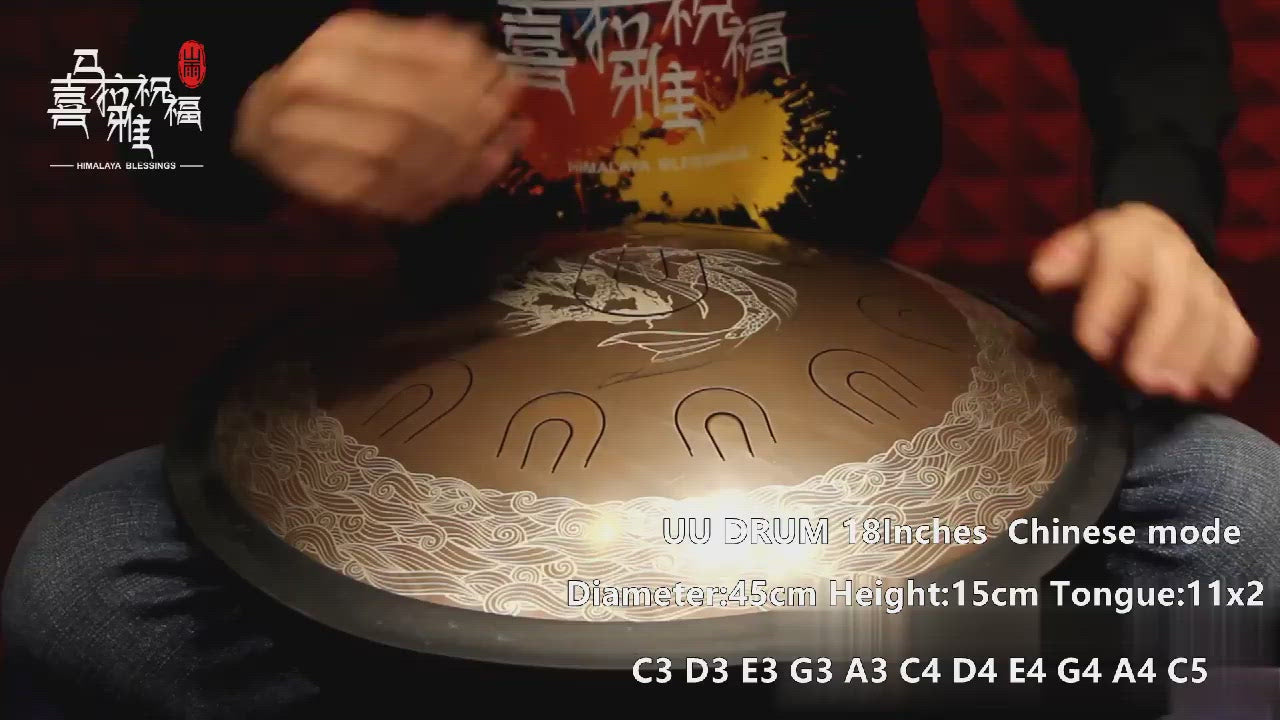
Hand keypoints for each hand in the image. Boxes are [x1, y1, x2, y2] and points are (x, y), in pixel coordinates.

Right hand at [232, 10, 532, 222]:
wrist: (262, 122)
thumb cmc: (332, 81)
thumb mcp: (375, 47)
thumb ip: (425, 47)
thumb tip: (478, 48)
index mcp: (338, 42)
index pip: (413, 59)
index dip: (468, 76)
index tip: (507, 81)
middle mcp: (316, 84)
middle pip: (409, 111)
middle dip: (470, 124)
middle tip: (511, 125)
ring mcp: (308, 138)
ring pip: (399, 157)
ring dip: (458, 161)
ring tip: (497, 155)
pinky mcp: (317, 184)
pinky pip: (385, 195)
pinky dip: (433, 192)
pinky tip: (467, 184)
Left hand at [1029, 202, 1257, 401]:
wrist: (1153, 230)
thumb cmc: (1105, 250)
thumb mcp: (1076, 245)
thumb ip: (1059, 261)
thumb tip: (1043, 275)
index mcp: (1130, 241)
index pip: (1120, 272)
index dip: (1107, 310)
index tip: (1092, 346)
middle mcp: (1174, 258)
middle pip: (1175, 299)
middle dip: (1161, 342)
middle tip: (1145, 380)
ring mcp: (1205, 280)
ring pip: (1211, 317)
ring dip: (1196, 358)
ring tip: (1177, 391)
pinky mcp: (1225, 303)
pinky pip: (1237, 328)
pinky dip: (1231, 359)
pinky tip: (1216, 388)